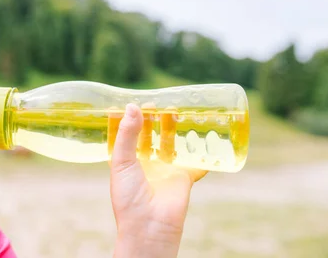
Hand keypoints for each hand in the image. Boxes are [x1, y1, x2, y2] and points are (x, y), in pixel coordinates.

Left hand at [110, 104, 206, 256]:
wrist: (150, 226)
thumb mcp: (121, 162)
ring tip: (176, 110)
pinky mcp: (183, 176)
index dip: (131, 119)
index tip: (135, 101)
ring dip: (174, 128)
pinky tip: (206, 135)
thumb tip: (133, 107)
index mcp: (126, 161)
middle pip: (151, 135)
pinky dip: (203, 153)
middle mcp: (145, 164)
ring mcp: (165, 169)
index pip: (128, 135)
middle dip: (155, 119)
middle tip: (160, 103)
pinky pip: (196, 162)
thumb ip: (127, 134)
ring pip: (171, 143)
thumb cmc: (129, 197)